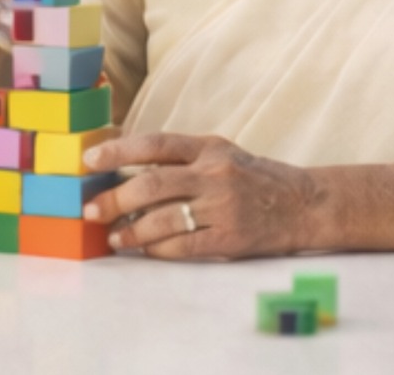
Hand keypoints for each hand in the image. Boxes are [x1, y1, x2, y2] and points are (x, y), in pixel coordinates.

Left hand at [81, 133, 317, 259]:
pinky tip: (144, 249)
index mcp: (208, 147)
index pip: (155, 144)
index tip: (89, 161)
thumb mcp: (220, 153)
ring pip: (163, 219)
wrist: (305, 204)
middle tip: (90, 211)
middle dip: (114, 199)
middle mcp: (214, 173)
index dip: (118, 150)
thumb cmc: (253, 178)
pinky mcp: (231, 238)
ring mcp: (224, 207)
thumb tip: (127, 168)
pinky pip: (183, 246)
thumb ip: (181, 158)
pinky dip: (157, 249)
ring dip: (131, 231)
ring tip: (113, 237)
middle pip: (152, 185)